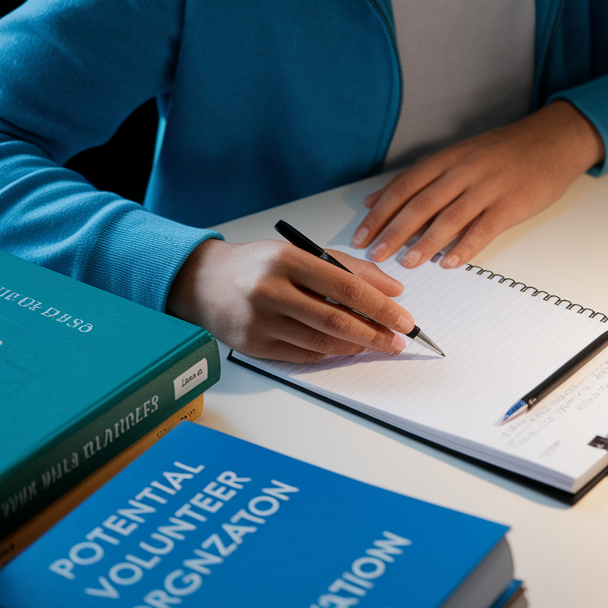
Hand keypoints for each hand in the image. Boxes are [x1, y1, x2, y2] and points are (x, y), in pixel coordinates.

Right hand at [166, 238, 415, 362]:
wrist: (203, 282)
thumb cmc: (259, 265)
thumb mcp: (300, 253)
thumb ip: (348, 267)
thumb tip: (393, 289)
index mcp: (286, 259)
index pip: (346, 286)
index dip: (381, 306)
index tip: (404, 319)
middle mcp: (270, 289)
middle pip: (336, 319)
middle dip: (375, 333)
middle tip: (398, 341)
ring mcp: (259, 320)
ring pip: (322, 341)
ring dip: (356, 346)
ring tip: (376, 344)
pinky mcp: (253, 345)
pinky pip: (303, 354)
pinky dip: (330, 352)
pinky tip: (344, 347)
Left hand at [351, 101, 603, 268]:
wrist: (552, 141)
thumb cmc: (503, 152)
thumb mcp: (457, 155)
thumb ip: (419, 178)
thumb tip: (376, 199)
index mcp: (447, 159)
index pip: (404, 187)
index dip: (380, 213)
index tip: (361, 235)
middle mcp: (463, 171)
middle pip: (420, 204)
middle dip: (393, 232)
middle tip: (375, 255)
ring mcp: (487, 188)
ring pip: (448, 219)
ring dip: (424, 243)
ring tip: (406, 263)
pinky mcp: (510, 205)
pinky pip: (482, 229)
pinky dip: (464, 248)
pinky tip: (448, 262)